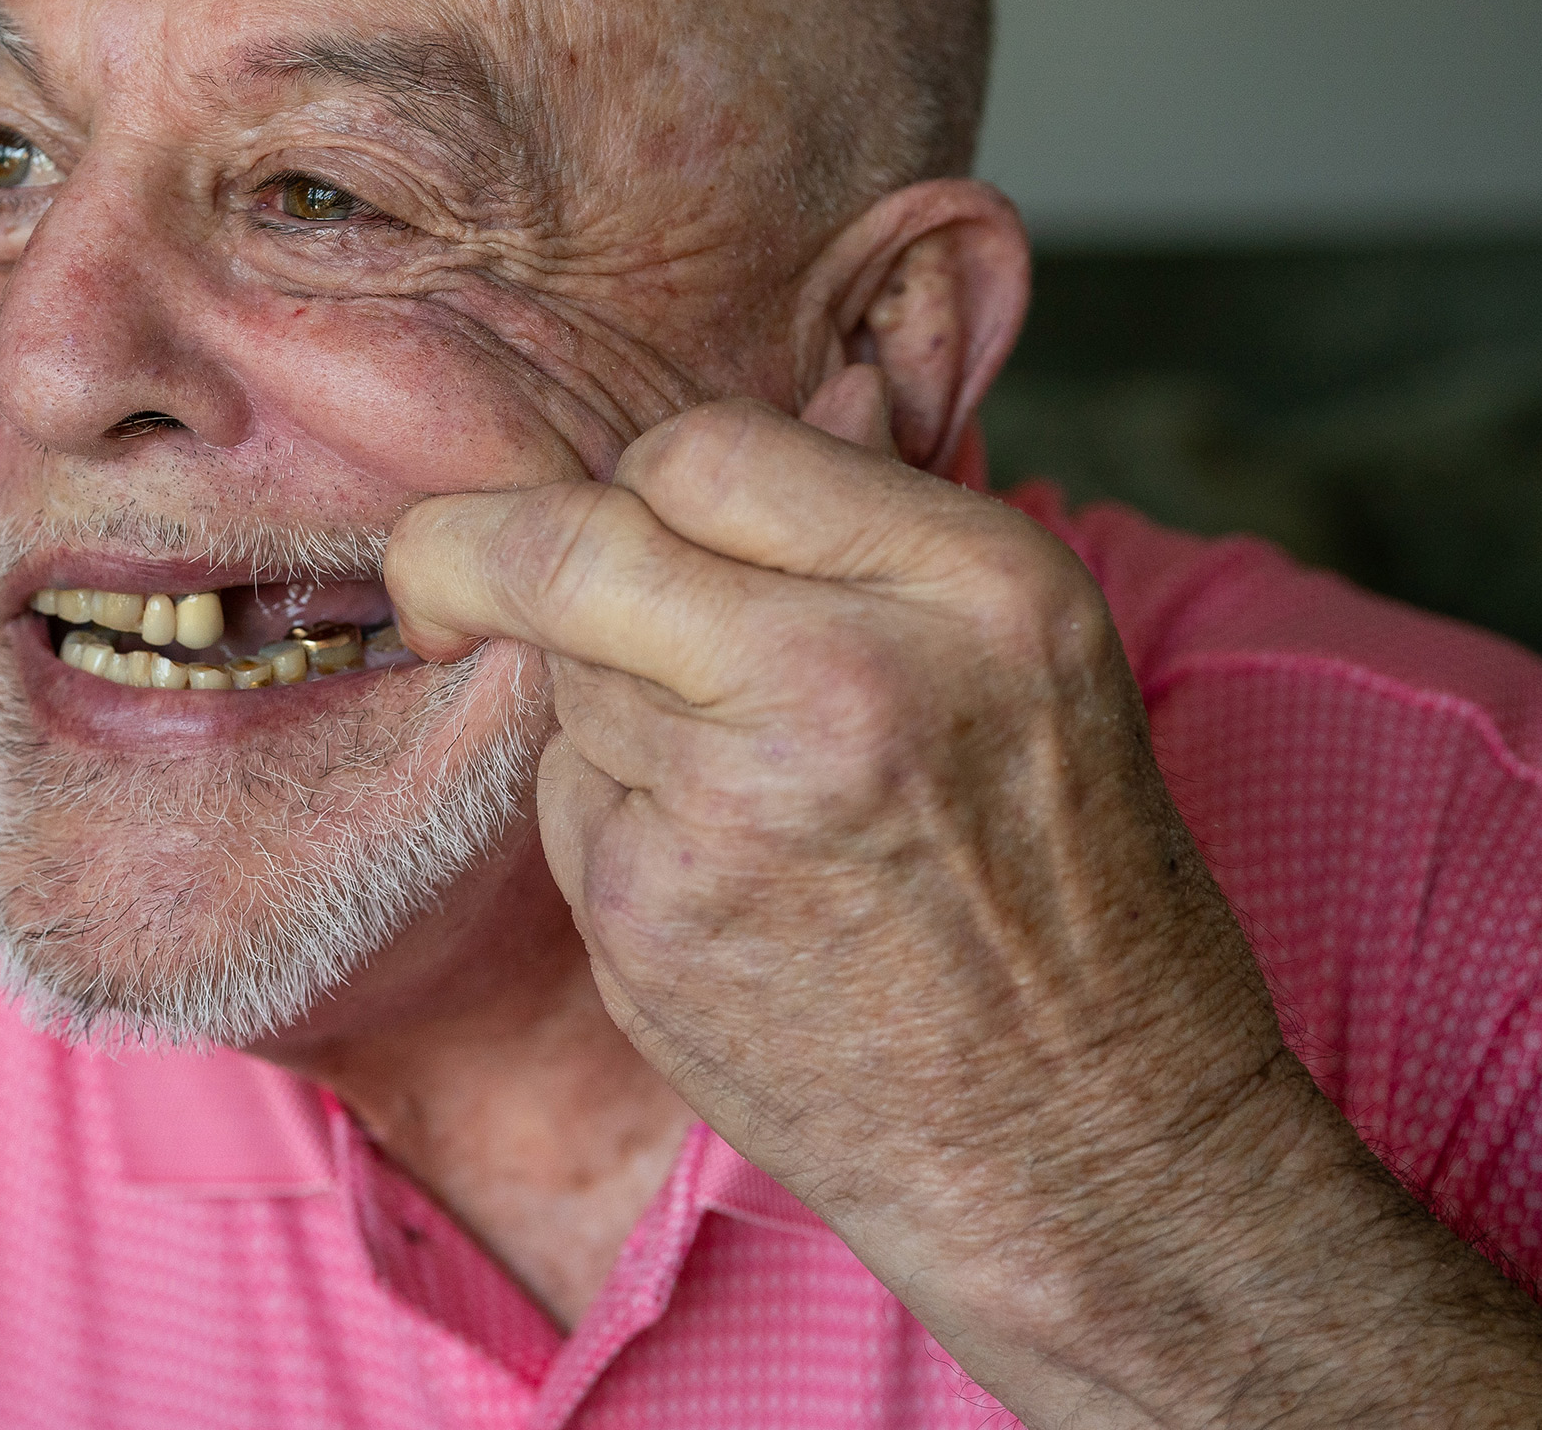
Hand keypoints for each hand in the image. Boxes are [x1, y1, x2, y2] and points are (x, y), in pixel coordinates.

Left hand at [384, 373, 1541, 1426]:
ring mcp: (734, 805)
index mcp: (971, 585)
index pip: (701, 448)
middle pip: (565, 546)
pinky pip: (568, 805)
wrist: (1096, 1149)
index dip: (641, 477)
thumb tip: (829, 393)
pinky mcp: (649, 920)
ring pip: (563, 679)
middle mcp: (846, 674)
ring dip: (607, 705)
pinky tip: (730, 882)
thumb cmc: (1075, 892)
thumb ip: (898, 522)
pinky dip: (616, 821)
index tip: (615, 508)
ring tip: (744, 787)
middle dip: (472, 551)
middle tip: (445, 577)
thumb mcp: (1040, 661)